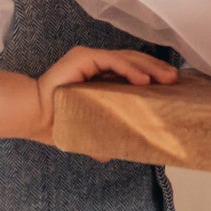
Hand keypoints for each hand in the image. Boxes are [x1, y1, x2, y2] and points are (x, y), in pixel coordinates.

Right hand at [30, 45, 176, 148]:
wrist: (35, 117)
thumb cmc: (57, 121)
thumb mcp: (86, 128)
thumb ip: (98, 137)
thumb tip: (111, 153)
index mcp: (99, 76)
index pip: (131, 70)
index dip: (151, 75)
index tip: (170, 86)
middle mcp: (97, 63)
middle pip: (134, 61)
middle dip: (156, 70)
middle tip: (175, 80)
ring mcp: (90, 57)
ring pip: (127, 58)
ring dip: (149, 69)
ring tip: (166, 80)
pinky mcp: (84, 57)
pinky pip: (112, 61)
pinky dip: (130, 70)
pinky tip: (144, 81)